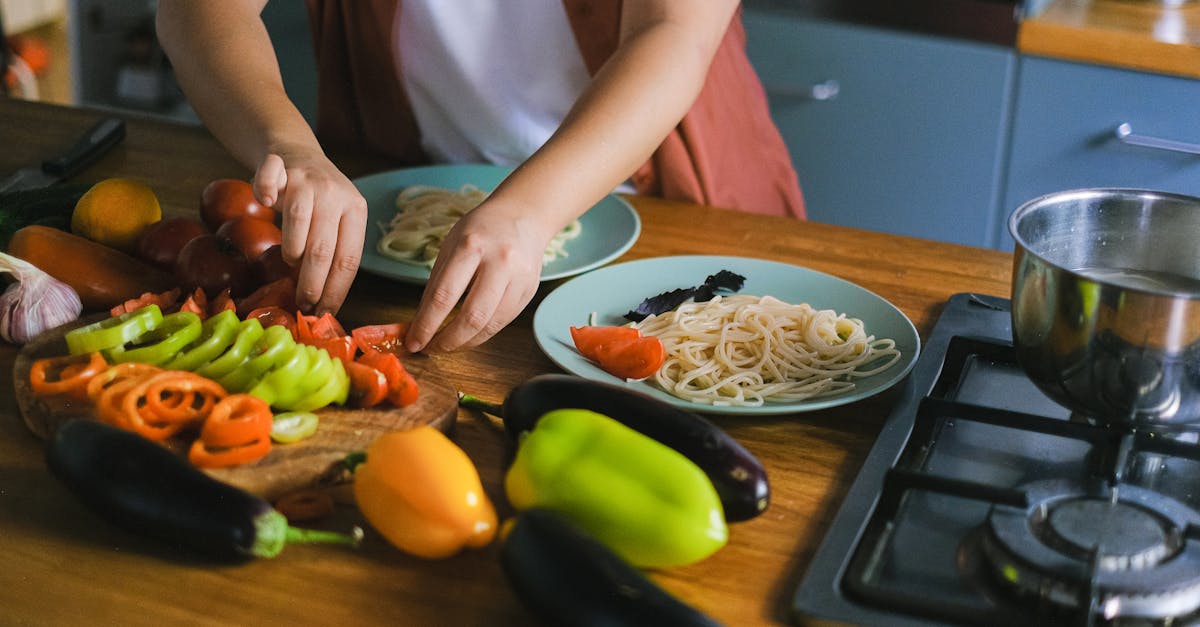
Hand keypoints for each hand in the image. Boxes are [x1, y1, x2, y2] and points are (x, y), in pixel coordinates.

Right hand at [253, 151, 366, 313]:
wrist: (298, 153)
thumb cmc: (319, 201)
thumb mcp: (338, 221)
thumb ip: (334, 251)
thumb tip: (323, 302)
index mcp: (356, 210)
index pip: (349, 259)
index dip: (336, 290)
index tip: (326, 312)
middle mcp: (334, 193)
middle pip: (324, 247)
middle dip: (313, 283)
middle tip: (304, 304)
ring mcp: (306, 178)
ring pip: (299, 220)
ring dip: (292, 250)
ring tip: (289, 262)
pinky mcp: (279, 165)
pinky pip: (270, 179)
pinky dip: (265, 190)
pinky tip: (266, 203)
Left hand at [404, 200, 548, 351]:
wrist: (523, 216)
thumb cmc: (481, 230)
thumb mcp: (450, 246)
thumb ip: (437, 283)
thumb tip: (421, 322)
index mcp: (471, 246)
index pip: (444, 296)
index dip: (426, 324)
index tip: (414, 341)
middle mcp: (499, 262)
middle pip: (472, 316)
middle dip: (447, 341)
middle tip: (430, 349)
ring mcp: (519, 278)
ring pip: (490, 325)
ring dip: (465, 342)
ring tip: (447, 345)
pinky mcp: (530, 291)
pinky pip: (503, 322)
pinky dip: (482, 334)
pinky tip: (468, 334)